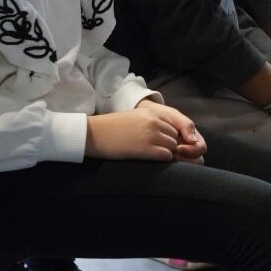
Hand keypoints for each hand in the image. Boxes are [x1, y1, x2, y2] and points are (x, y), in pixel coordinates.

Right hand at [86, 103, 205, 161]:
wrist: (95, 134)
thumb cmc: (113, 128)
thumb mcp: (136, 118)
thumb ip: (153, 122)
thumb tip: (170, 135)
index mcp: (152, 112)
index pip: (175, 125)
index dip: (171, 136)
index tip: (164, 142)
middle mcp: (154, 122)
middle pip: (175, 137)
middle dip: (169, 145)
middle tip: (156, 150)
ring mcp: (151, 135)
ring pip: (173, 147)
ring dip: (166, 152)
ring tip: (151, 154)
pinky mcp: (145, 148)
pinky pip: (166, 155)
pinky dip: (162, 158)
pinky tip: (150, 158)